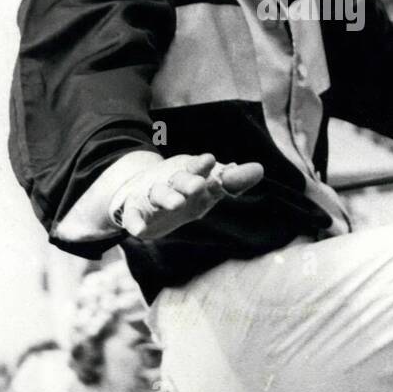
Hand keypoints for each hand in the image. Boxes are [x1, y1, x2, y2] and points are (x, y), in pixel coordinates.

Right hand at [112, 153, 263, 240]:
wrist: (140, 191)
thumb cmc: (184, 189)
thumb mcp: (208, 187)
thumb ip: (232, 181)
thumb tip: (259, 169)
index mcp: (189, 172)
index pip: (198, 167)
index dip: (203, 166)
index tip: (211, 161)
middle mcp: (170, 181)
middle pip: (179, 179)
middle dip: (188, 181)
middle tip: (199, 185)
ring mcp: (151, 195)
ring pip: (158, 194)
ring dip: (167, 198)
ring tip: (177, 203)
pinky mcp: (135, 211)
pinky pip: (133, 216)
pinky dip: (134, 222)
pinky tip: (139, 231)